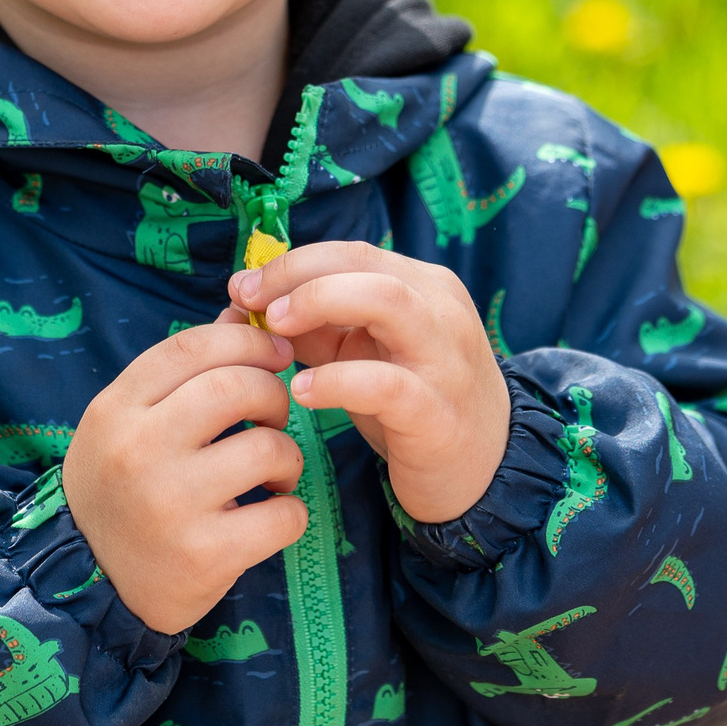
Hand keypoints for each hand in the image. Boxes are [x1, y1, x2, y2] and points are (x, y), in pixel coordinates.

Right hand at [61, 322, 307, 634]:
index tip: (275, 353)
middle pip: (236, 386)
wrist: (89, 581)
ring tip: (273, 472)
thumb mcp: (129, 420)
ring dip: (287, 456)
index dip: (246, 340)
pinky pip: (283, 515)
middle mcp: (139, 450)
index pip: (193, 345)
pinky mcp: (204, 555)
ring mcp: (171, 504)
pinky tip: (269, 515)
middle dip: (273, 394)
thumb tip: (239, 314)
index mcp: (117, 408)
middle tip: (273, 416)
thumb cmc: (120, 485)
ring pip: (267, 448)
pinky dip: (290, 511)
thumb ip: (182, 370)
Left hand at [225, 242, 508, 524]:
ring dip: (319, 304)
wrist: (484, 473)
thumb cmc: (415, 407)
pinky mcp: (438, 414)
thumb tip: (251, 304)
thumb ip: (320, 329)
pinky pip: (386, 385)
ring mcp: (445, 361)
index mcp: (424, 288)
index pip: (352, 252)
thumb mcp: (366, 356)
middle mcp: (441, 312)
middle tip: (251, 303)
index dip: (291, 263)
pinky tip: (301, 391)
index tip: (242, 285)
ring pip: (387, 301)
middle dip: (298, 275)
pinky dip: (336, 381)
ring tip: (275, 331)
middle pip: (365, 264)